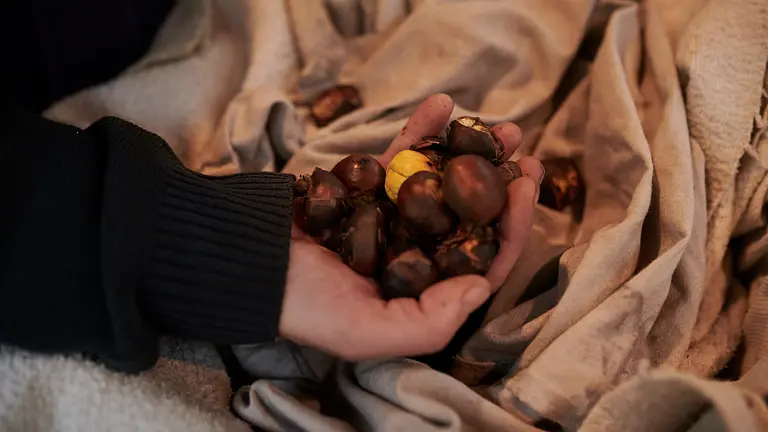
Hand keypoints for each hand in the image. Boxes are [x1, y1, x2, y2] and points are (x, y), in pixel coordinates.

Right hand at [279, 94, 542, 360]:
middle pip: (468, 216)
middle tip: (519, 149)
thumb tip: (482, 285)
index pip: (479, 260)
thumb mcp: (364, 333)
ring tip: (497, 126)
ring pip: (443, 181)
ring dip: (471, 152)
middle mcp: (414, 253)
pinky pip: (402, 156)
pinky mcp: (369, 186)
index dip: (509, 226)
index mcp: (423, 291)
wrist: (250, 261)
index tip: (524, 188)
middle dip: (498, 183)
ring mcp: (393, 215)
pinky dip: (421, 130)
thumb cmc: (304, 306)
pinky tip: (442, 104)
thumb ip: (426, 323)